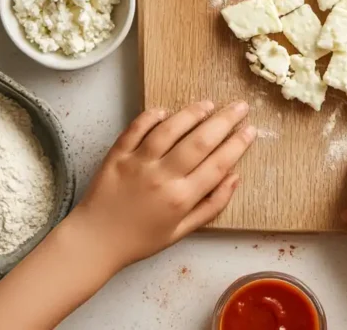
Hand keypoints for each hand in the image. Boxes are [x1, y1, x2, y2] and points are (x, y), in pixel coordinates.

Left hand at [68, 100, 255, 270]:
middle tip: (240, 106)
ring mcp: (138, 163)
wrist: (95, 241)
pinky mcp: (118, 154)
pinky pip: (137, 128)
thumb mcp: (182, 231)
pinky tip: (167, 111)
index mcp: (181, 199)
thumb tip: (235, 178)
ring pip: (170, 129)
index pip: (218, 164)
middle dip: (225, 121)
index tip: (251, 130)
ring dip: (193, 113)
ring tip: (209, 104)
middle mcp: (162, 177)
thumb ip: (211, 205)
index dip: (238, 144)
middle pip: (200, 141)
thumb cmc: (140, 239)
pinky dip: (153, 116)